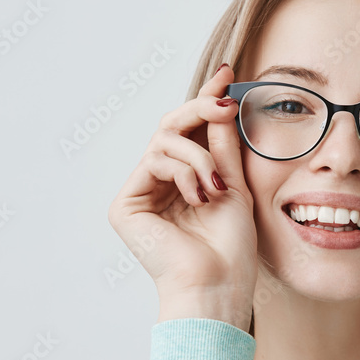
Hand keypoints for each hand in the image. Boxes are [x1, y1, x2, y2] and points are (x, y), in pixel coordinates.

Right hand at [107, 64, 256, 330]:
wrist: (218, 285)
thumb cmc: (232, 249)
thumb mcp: (234, 185)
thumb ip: (224, 146)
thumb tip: (222, 101)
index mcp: (185, 184)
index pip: (191, 133)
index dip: (206, 101)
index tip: (228, 74)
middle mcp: (158, 188)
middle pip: (171, 128)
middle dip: (201, 109)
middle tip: (226, 104)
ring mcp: (140, 196)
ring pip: (165, 141)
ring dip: (199, 156)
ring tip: (215, 186)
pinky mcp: (125, 207)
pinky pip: (155, 160)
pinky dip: (184, 172)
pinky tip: (199, 197)